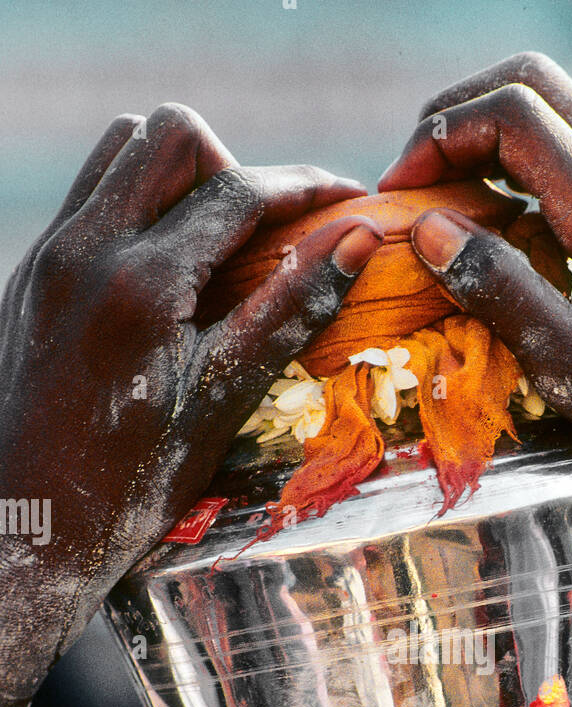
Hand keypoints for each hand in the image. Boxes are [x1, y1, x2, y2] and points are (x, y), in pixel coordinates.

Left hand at [0, 104, 381, 706]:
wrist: (30, 525)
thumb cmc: (135, 483)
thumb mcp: (225, 400)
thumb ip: (290, 310)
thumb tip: (358, 239)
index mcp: (141, 284)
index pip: (238, 190)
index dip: (307, 186)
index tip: (353, 198)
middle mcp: (85, 250)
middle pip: (171, 134)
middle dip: (234, 166)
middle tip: (264, 233)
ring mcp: (50, 258)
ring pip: (121, 150)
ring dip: (179, 176)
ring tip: (215, 247)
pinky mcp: (33, 275)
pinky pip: (91, 199)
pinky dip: (140, 208)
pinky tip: (169, 276)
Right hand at [380, 53, 571, 586]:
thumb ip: (503, 296)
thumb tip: (427, 231)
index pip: (514, 116)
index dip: (439, 139)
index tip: (399, 200)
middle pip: (532, 85)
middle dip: (455, 117)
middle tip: (411, 184)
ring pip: (555, 112)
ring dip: (486, 140)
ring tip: (442, 209)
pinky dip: (519, 168)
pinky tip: (497, 231)